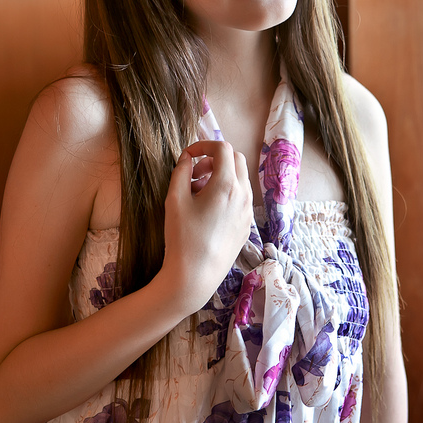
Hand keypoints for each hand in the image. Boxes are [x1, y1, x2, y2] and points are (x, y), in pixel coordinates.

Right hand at [160, 140, 253, 314]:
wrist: (195, 276)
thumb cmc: (182, 238)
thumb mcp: (174, 200)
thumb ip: (180, 172)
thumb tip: (186, 158)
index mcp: (227, 184)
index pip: (223, 148)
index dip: (204, 145)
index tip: (188, 155)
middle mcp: (243, 194)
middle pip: (236, 159)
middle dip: (215, 159)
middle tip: (195, 174)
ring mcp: (248, 210)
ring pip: (241, 178)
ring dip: (222, 175)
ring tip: (198, 192)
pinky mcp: (247, 224)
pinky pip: (242, 197)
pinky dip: (228, 192)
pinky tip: (208, 209)